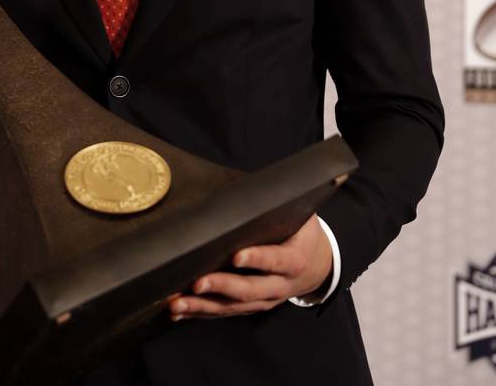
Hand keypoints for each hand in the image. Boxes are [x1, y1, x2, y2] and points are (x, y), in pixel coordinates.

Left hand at [168, 215, 332, 319]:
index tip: (236, 256)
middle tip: (197, 282)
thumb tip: (242, 184)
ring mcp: (265, 300)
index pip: (276, 260)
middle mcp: (280, 285)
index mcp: (294, 259)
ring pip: (234, 306)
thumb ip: (274, 205)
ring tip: (178, 302)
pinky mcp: (251, 306)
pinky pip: (225, 311)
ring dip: (204, 305)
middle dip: (222, 286)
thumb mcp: (297, 215)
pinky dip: (201, 312)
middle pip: (250, 289)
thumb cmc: (300, 231)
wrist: (317, 264)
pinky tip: (179, 311)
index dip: (257, 258)